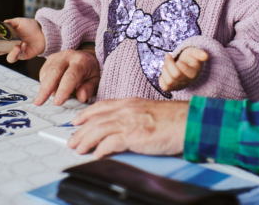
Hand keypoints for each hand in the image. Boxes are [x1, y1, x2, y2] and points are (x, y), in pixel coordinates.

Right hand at [0, 17, 45, 62]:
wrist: (43, 31)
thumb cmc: (30, 27)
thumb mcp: (19, 22)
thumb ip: (10, 23)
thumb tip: (1, 24)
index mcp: (6, 39)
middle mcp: (9, 46)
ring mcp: (17, 52)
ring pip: (10, 58)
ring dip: (12, 53)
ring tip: (16, 46)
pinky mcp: (25, 55)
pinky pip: (20, 56)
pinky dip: (21, 50)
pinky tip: (24, 44)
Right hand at [34, 47, 99, 105]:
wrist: (87, 56)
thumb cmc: (91, 71)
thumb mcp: (96, 80)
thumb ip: (90, 88)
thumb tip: (81, 97)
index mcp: (81, 61)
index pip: (71, 76)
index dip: (63, 90)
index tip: (57, 102)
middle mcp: (68, 56)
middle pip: (54, 72)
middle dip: (45, 88)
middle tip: (39, 102)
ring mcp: (58, 56)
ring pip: (47, 73)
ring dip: (45, 87)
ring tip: (50, 96)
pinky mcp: (50, 59)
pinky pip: (44, 72)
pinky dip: (44, 83)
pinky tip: (50, 88)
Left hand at [68, 98, 188, 157]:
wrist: (187, 122)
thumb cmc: (173, 119)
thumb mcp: (148, 111)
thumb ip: (134, 116)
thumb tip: (123, 127)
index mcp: (130, 102)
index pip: (101, 106)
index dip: (86, 114)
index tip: (77, 121)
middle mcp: (126, 110)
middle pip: (95, 119)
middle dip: (80, 131)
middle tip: (72, 140)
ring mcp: (129, 122)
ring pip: (98, 130)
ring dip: (85, 141)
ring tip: (78, 149)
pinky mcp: (133, 136)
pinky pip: (110, 143)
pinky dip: (100, 150)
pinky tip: (96, 155)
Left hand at [159, 47, 208, 91]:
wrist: (186, 64)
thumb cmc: (190, 58)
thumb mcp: (194, 53)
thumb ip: (199, 53)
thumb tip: (206, 56)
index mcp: (193, 73)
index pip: (186, 73)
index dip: (181, 67)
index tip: (179, 60)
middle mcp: (186, 82)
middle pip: (175, 76)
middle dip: (169, 64)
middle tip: (168, 55)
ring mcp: (178, 86)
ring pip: (168, 82)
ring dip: (164, 69)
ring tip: (167, 63)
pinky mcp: (171, 88)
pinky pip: (164, 87)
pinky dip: (162, 77)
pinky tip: (165, 71)